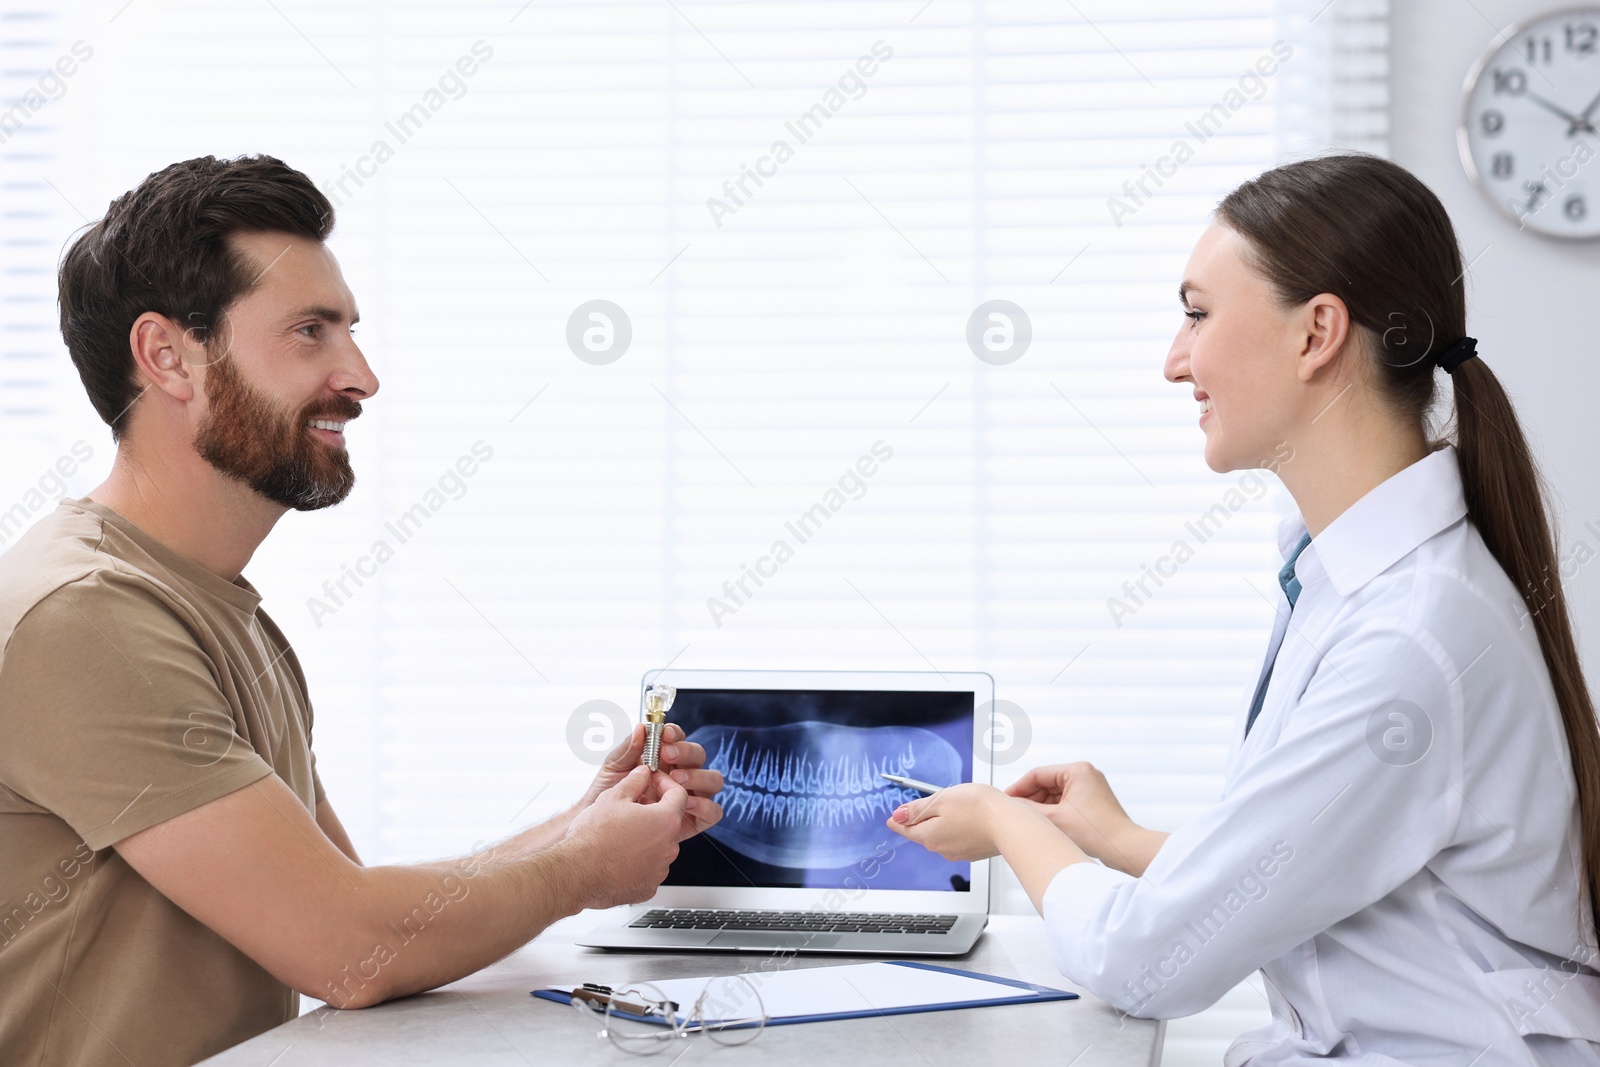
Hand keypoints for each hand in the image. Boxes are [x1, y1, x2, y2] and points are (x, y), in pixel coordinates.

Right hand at [563, 766, 687, 908]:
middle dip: (653, 813)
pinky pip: (648, 869)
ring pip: (658, 847)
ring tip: (619, 835)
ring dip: (645, 838)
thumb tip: (643, 773)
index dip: (665, 783)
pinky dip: (638, 862)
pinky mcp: (648, 888)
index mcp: (666, 822)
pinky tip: (618, 856)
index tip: (653, 782)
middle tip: (631, 808)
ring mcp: (660, 870)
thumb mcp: (613, 797)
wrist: (577, 873)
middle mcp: (669, 848)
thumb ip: (635, 781)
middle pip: (668, 823)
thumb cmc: (594, 837)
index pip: (679, 795)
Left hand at [577, 723, 723, 840]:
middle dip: (686, 752)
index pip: (678, 739)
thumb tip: (642, 728)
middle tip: (667, 756)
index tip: (664, 735)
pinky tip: (685, 805)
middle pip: (699, 756)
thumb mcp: (613, 769)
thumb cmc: (607, 797)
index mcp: (663, 759)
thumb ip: (629, 749)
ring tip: (676, 780)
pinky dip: (704, 805)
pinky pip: (713, 811)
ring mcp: (690, 797)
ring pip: (713, 781)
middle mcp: (681, 774)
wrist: (600, 833)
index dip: (675, 734)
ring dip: (698, 777)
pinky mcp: (694, 821)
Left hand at [884, 783, 1008, 860]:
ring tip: (950, 808)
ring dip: (942, 824)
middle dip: (922, 821)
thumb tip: (898, 816)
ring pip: (943, 836)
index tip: (891, 820)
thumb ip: (918, 809)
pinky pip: (959, 839)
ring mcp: (961, 852)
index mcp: (930, 836)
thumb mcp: (941, 800)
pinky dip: (959, 829)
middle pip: (925, 833)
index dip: (898, 821)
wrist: (1011, 825)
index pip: (907, 829)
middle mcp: (944, 849)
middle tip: (920, 809)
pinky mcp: (977, 851)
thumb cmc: (979, 809)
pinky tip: (968, 818)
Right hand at [1005, 762, 1158, 875]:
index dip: (1018, 787)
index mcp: (1077, 770)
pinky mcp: (1093, 800)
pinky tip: (1043, 822)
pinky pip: (1066, 800)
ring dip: (1041, 805)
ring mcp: (1091, 786)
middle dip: (1030, 798)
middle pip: (1047, 782)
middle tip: (1014, 811)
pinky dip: (1054, 810)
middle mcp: (1085, 773)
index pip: (1038, 774)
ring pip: (1055, 793)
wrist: (1124, 848)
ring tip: (1027, 819)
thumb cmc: (1096, 832)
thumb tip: (1010, 804)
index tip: (1005, 799)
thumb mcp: (1055, 819)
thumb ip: (1029, 808)